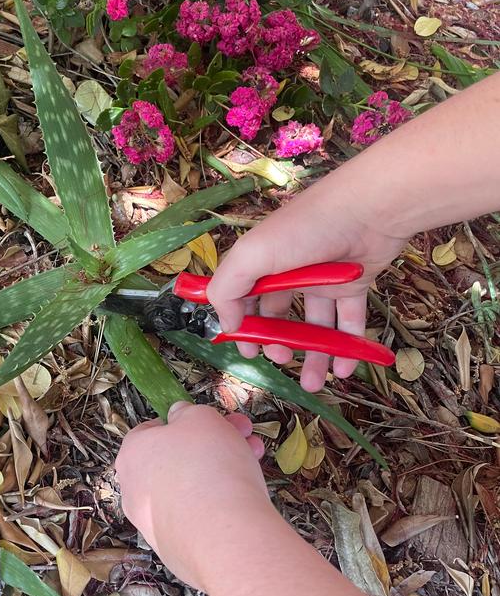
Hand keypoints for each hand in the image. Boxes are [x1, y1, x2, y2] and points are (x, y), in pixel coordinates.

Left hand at [114, 402, 266, 587]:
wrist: (224, 537)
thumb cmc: (208, 465)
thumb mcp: (201, 417)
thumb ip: (188, 413)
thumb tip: (179, 418)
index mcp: (131, 454)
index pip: (152, 430)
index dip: (187, 422)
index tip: (216, 421)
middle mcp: (134, 491)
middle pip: (176, 458)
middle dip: (214, 444)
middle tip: (246, 437)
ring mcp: (153, 525)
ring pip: (189, 489)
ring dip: (222, 471)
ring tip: (257, 462)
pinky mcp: (176, 551)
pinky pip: (198, 519)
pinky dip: (217, 508)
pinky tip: (244, 501)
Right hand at [207, 172, 407, 391]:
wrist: (369, 211)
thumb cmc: (306, 229)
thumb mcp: (252, 255)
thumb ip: (228, 289)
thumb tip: (227, 323)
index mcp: (261, 261)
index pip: (243, 298)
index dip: (243, 325)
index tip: (248, 352)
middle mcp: (289, 270)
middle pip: (279, 316)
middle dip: (278, 344)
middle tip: (282, 360)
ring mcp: (322, 280)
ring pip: (315, 326)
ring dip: (314, 356)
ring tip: (315, 384)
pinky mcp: (353, 285)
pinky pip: (348, 323)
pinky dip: (347, 348)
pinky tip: (343, 370)